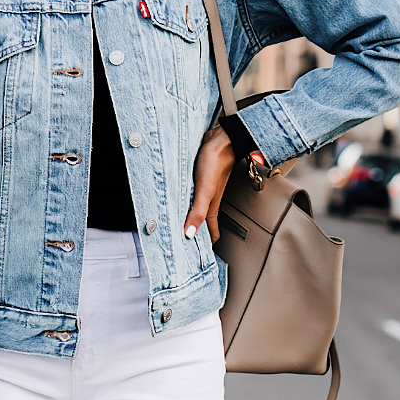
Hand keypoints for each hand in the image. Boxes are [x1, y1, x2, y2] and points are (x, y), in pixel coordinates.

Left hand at [185, 125, 235, 245]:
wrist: (221, 139)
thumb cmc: (214, 162)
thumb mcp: (204, 190)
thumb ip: (198, 212)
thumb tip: (189, 234)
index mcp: (211, 207)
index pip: (209, 234)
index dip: (204, 247)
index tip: (196, 261)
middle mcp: (208, 201)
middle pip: (202, 224)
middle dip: (195, 236)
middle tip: (185, 248)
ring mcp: (203, 190)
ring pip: (197, 210)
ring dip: (190, 220)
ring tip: (180, 229)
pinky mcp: (198, 179)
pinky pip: (191, 197)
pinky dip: (186, 204)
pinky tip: (178, 202)